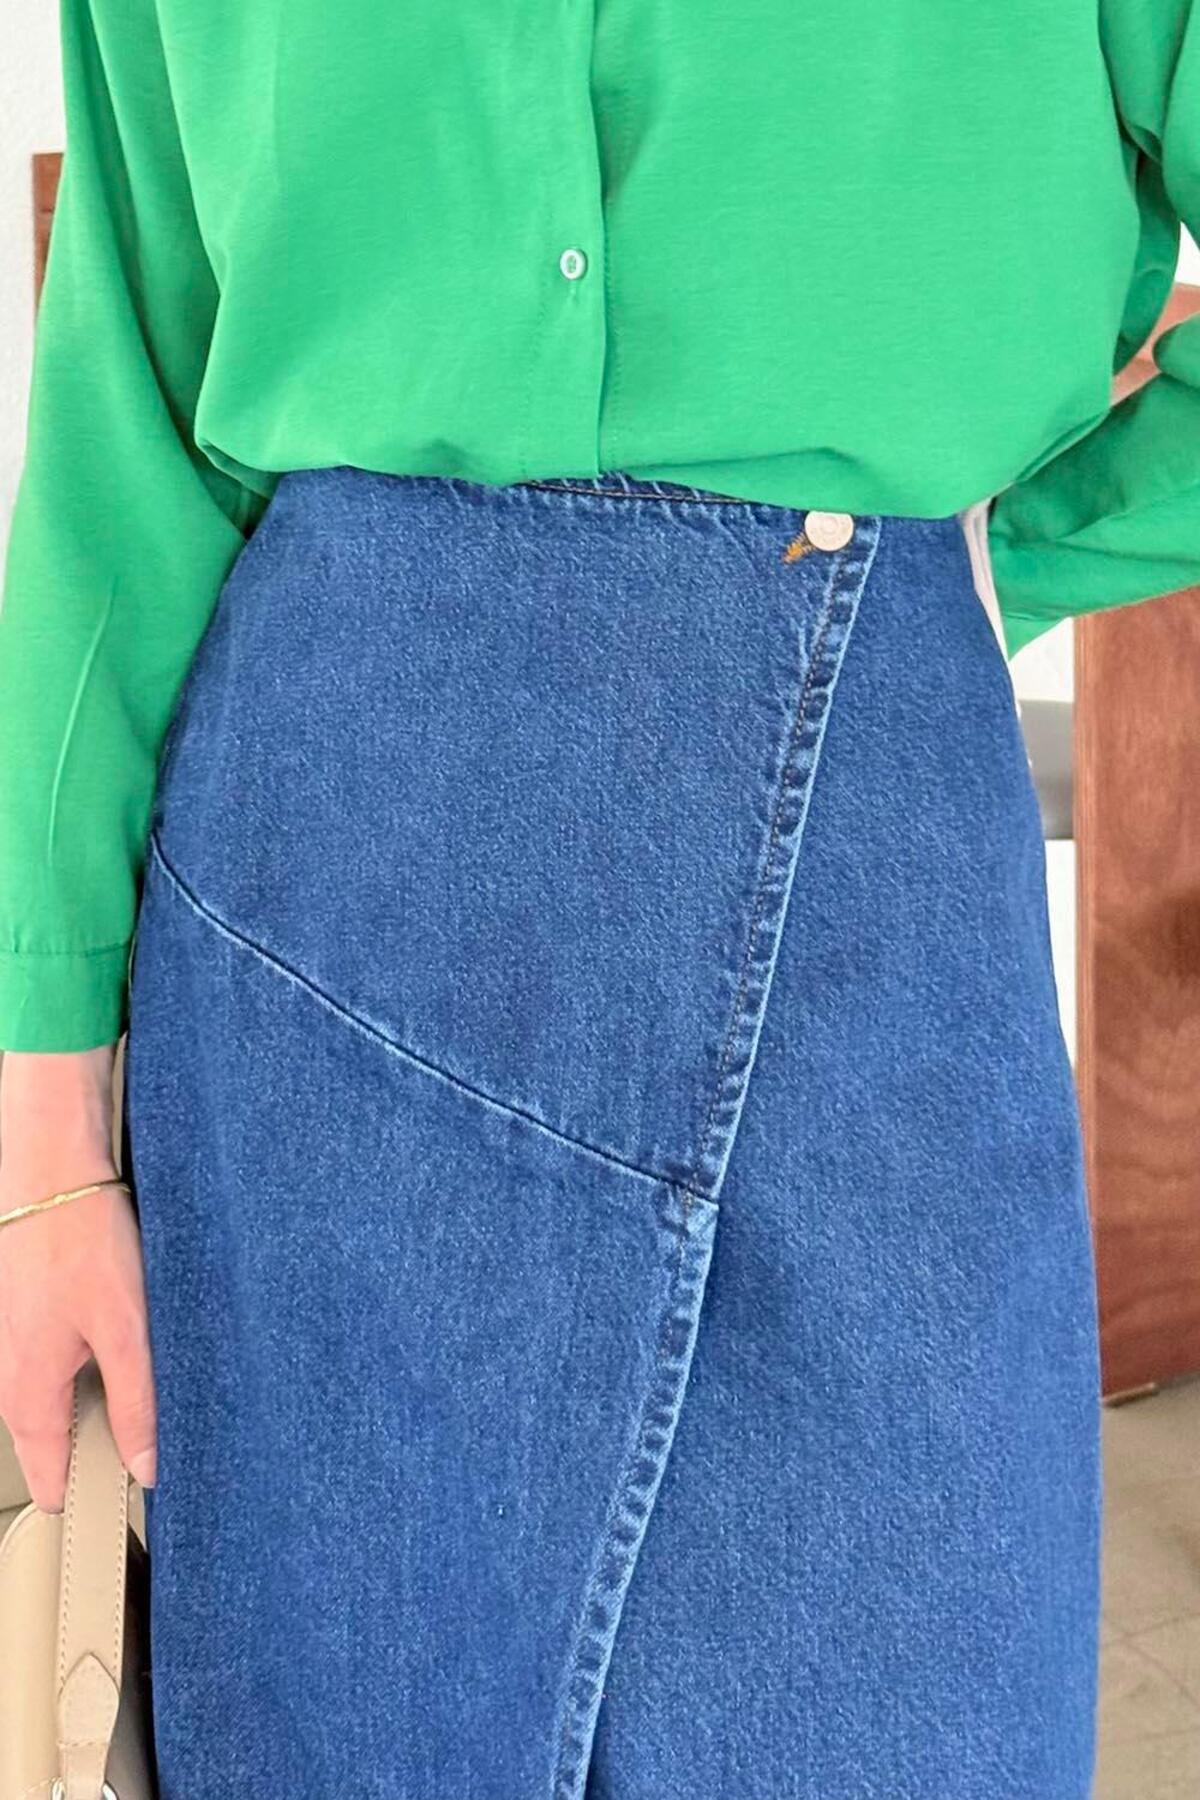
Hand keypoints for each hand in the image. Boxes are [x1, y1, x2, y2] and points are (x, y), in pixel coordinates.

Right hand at [0, 1047, 155, 1511]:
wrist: (49, 1167)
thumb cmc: (80, 1239)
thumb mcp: (126, 1329)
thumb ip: (138, 1400)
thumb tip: (148, 1465)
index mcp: (28, 1393)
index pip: (50, 1477)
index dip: (91, 1495)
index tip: (132, 1505)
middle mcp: (13, 1376)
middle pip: (57, 1440)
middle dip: (103, 1447)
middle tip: (156, 1443)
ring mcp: (17, 1344)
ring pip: (60, 1398)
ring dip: (102, 1402)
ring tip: (149, 1386)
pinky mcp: (32, 1315)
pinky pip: (60, 1361)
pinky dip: (95, 1364)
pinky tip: (129, 1342)